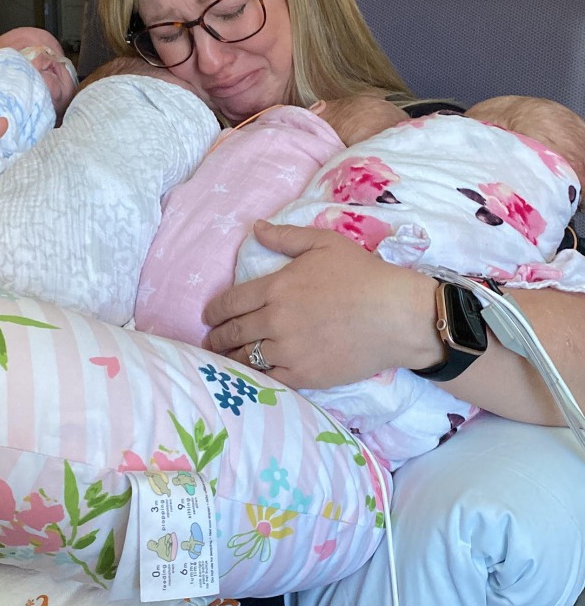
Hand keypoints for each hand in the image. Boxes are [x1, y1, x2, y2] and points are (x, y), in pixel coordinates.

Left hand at [204, 220, 440, 390]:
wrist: (395, 316)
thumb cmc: (362, 275)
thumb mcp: (324, 243)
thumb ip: (285, 237)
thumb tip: (255, 227)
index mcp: (276, 287)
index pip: (231, 302)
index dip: (215, 311)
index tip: (209, 316)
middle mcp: (275, 320)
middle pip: (234, 333)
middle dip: (217, 337)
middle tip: (211, 341)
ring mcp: (288, 350)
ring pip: (247, 358)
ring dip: (231, 358)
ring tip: (225, 359)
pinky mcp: (304, 375)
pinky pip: (269, 379)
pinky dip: (256, 376)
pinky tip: (252, 375)